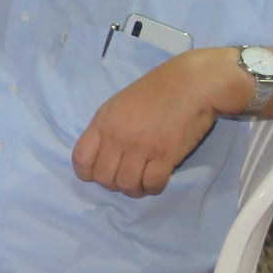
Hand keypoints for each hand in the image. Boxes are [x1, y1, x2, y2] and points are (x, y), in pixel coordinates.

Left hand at [72, 50, 237, 196]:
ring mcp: (141, 146)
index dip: (87, 173)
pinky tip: (156, 179)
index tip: (100, 172)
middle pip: (103, 177)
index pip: (81, 159)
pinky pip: (152, 184)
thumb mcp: (117, 105)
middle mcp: (117, 136)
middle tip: (127, 176)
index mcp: (102, 122)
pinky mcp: (165, 155)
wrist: (191, 84)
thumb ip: (105, 129)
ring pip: (127, 184)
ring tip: (142, 180)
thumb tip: (101, 156)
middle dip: (113, 183)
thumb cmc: (155, 91)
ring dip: (134, 189)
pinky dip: (153, 187)